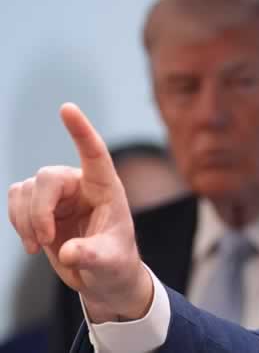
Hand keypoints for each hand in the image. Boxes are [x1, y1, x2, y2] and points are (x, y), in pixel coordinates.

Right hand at [7, 103, 151, 322]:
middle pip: (47, 177)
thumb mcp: (110, 263)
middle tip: (44, 241)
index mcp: (106, 188)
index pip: (94, 153)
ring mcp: (59, 193)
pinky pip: (16, 198)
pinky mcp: (40, 205)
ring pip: (27, 189)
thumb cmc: (116, 264)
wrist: (102, 277)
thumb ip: (92, 256)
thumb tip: (70, 253)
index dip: (80, 130)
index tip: (67, 108)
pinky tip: (32, 242)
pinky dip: (17, 220)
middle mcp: (81, 184)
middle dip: (38, 210)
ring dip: (26, 220)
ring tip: (40, 246)